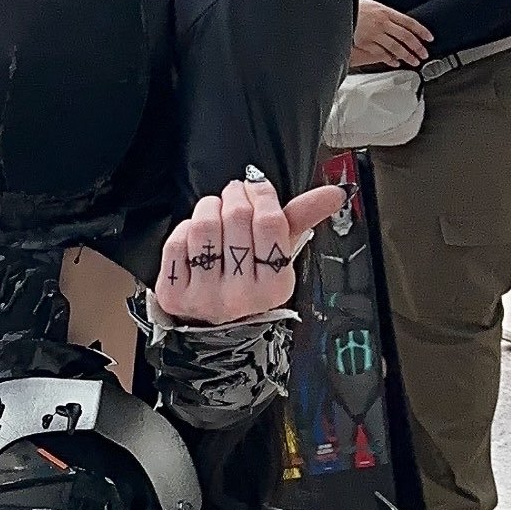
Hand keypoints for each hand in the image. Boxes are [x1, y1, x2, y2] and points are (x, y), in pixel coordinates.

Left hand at [153, 171, 345, 323]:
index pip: (270, 222)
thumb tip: (336, 192)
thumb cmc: (250, 279)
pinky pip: (176, 243)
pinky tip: (194, 237)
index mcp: (274, 286)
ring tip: (214, 210)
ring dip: (208, 207)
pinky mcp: (174, 296)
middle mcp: (240, 296)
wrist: (214, 323)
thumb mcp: (280, 254)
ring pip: (203, 226)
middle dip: (234, 196)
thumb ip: (303, 218)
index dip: (261, 194)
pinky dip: (184, 230)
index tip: (255, 186)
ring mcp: (205, 297)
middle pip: (236, 218)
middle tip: (234, 194)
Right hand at [352, 0, 432, 71]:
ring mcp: (374, 34)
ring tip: (414, 61)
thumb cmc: (353, 8)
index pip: (409, 22)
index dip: (421, 31)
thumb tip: (398, 22)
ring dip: (407, 55)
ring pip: (396, 47)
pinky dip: (390, 59)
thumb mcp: (373, 5)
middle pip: (405, 36)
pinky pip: (381, 53)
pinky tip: (395, 62)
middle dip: (417, 47)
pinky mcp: (365, 43)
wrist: (337, 11)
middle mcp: (382, 23)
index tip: (429, 37)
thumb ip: (386, 14)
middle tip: (424, 54)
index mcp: (386, 12)